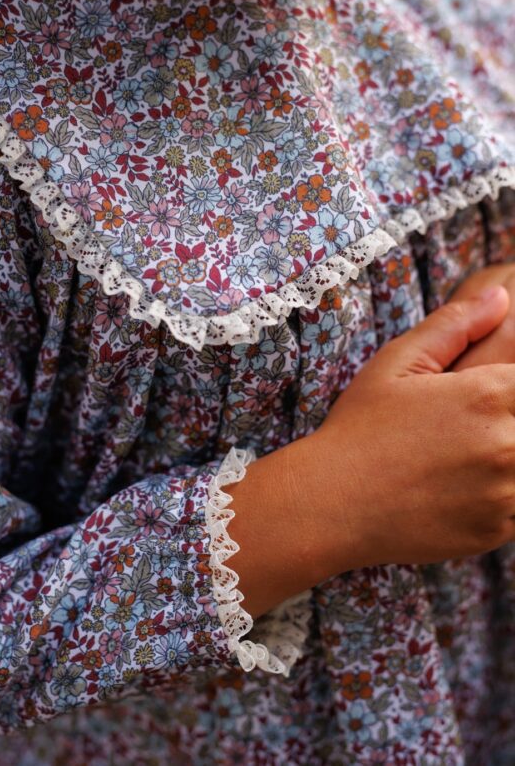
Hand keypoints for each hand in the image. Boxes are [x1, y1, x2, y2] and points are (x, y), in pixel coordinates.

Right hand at [227, 284, 514, 620]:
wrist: (331, 503)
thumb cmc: (359, 427)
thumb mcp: (397, 362)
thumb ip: (455, 325)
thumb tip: (500, 297)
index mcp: (488, 393)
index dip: (508, 382)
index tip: (489, 392)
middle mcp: (508, 444)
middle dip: (506, 417)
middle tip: (459, 425)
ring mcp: (506, 494)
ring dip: (507, 456)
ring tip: (460, 454)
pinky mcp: (499, 531)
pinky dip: (502, 493)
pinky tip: (462, 485)